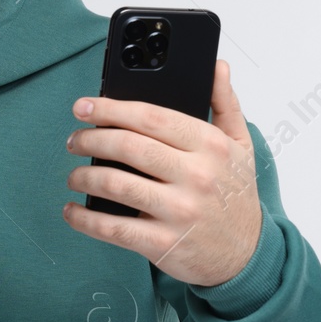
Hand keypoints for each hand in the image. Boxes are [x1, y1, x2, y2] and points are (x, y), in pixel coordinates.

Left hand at [61, 59, 261, 285]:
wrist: (247, 255)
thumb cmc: (236, 196)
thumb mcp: (241, 145)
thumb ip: (225, 103)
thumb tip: (217, 66)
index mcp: (212, 146)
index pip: (152, 117)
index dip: (112, 108)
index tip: (85, 106)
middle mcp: (197, 176)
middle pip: (129, 147)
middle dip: (91, 140)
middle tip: (75, 140)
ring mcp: (180, 212)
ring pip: (116, 185)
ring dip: (84, 177)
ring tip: (74, 175)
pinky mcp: (164, 244)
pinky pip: (114, 228)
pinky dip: (85, 219)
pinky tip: (73, 211)